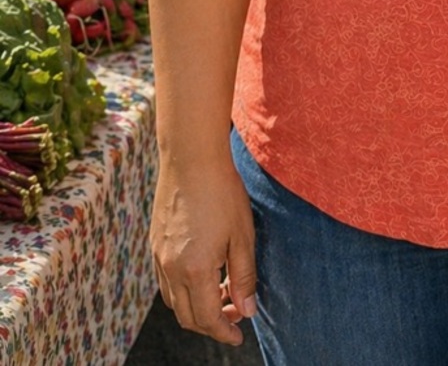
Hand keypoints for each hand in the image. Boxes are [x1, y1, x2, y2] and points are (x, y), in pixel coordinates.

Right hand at [152, 157, 257, 344]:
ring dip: (196, 307)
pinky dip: (184, 289)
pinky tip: (204, 272)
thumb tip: (247, 311)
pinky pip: (166, 280)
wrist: (191, 158)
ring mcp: (159, 256)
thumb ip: (244, 276)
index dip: (225, 332)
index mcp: (195, 270)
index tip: (239, 335)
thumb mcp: (242, 235)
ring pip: (174, 300)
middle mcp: (171, 269)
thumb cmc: (223, 192)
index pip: (208, 318)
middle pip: (187, 316)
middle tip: (236, 313)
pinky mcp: (155, 243)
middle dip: (212, 323)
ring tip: (223, 292)